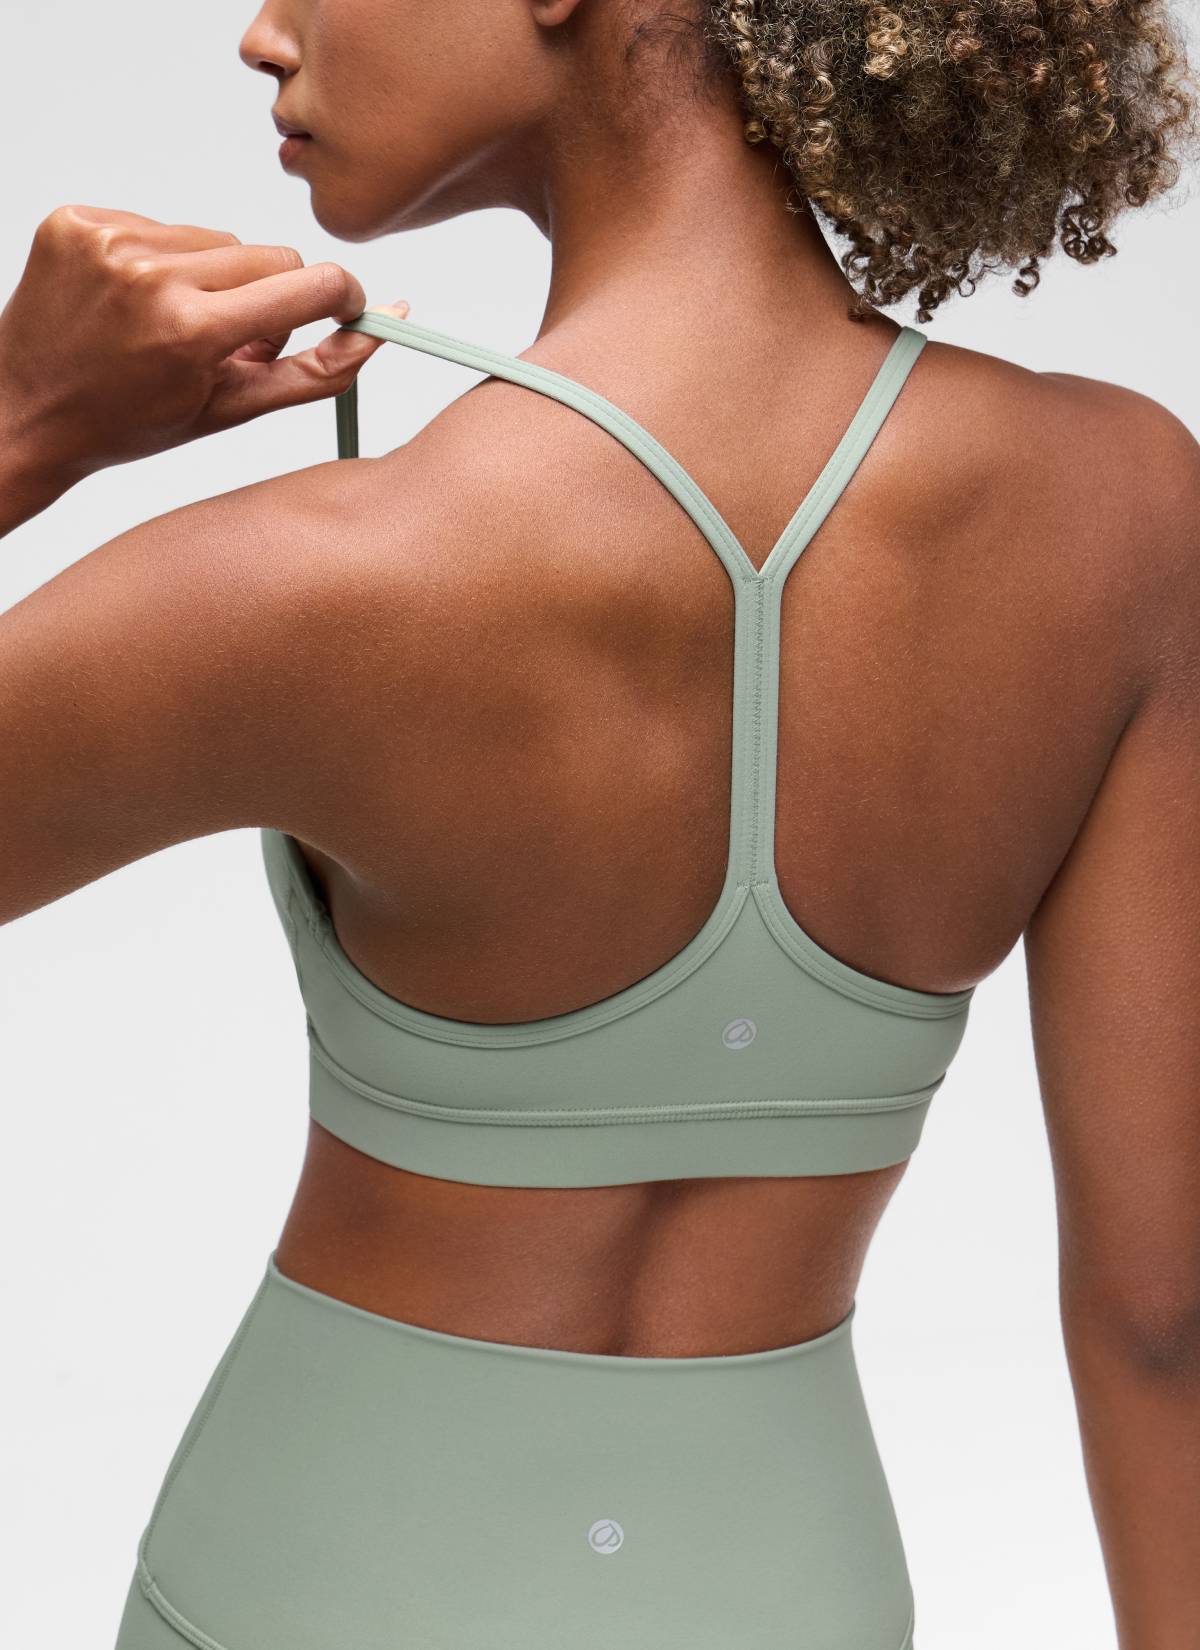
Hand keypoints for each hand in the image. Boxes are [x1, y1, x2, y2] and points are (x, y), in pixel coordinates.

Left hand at [0, 204, 406, 481]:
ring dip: (213, 279)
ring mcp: (107, 241)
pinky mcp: (77, 220)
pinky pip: (160, 224)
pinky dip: (162, 260)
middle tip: (235, 342)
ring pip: (215, 239)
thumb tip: (382, 326)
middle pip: (268, 255)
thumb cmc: (130, 423)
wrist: (24, 410)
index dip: (340, 296)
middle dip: (269, 297)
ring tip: (176, 323)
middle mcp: (150, 275)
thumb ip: (316, 372)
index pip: (309, 284)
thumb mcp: (230, 411)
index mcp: (192, 331)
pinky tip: (134, 301)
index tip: (345, 307)